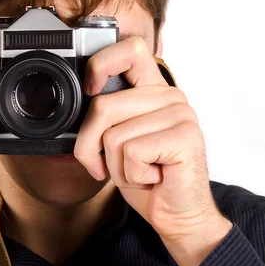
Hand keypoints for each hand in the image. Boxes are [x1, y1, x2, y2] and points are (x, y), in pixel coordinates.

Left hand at [74, 37, 232, 265]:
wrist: (177, 215)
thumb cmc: (146, 177)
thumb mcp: (117, 140)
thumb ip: (107, 115)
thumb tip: (79, 99)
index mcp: (154, 89)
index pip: (130, 49)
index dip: (102, 64)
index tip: (90, 88)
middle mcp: (171, 96)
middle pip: (104, 105)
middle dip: (89, 144)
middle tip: (103, 163)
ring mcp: (181, 114)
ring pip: (114, 134)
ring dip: (115, 165)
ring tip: (139, 170)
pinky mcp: (186, 137)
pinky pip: (132, 152)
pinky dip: (132, 174)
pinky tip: (152, 177)